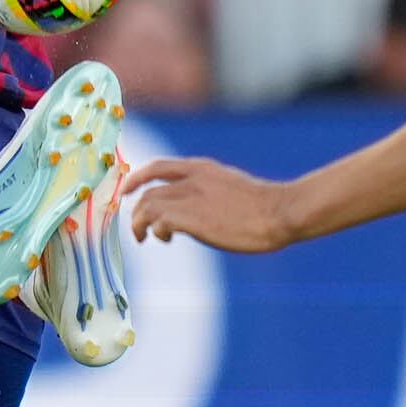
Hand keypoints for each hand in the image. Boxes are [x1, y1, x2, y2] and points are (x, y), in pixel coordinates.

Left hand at [125, 156, 296, 251]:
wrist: (279, 212)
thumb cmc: (262, 205)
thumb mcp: (230, 186)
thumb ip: (208, 190)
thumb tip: (195, 207)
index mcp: (201, 168)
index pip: (157, 167)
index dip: (136, 179)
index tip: (126, 192)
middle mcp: (192, 179)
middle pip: (147, 190)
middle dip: (135, 209)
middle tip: (137, 227)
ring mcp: (191, 197)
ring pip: (147, 206)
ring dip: (140, 223)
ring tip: (145, 237)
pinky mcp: (192, 218)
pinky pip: (158, 222)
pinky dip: (156, 231)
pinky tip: (166, 239)